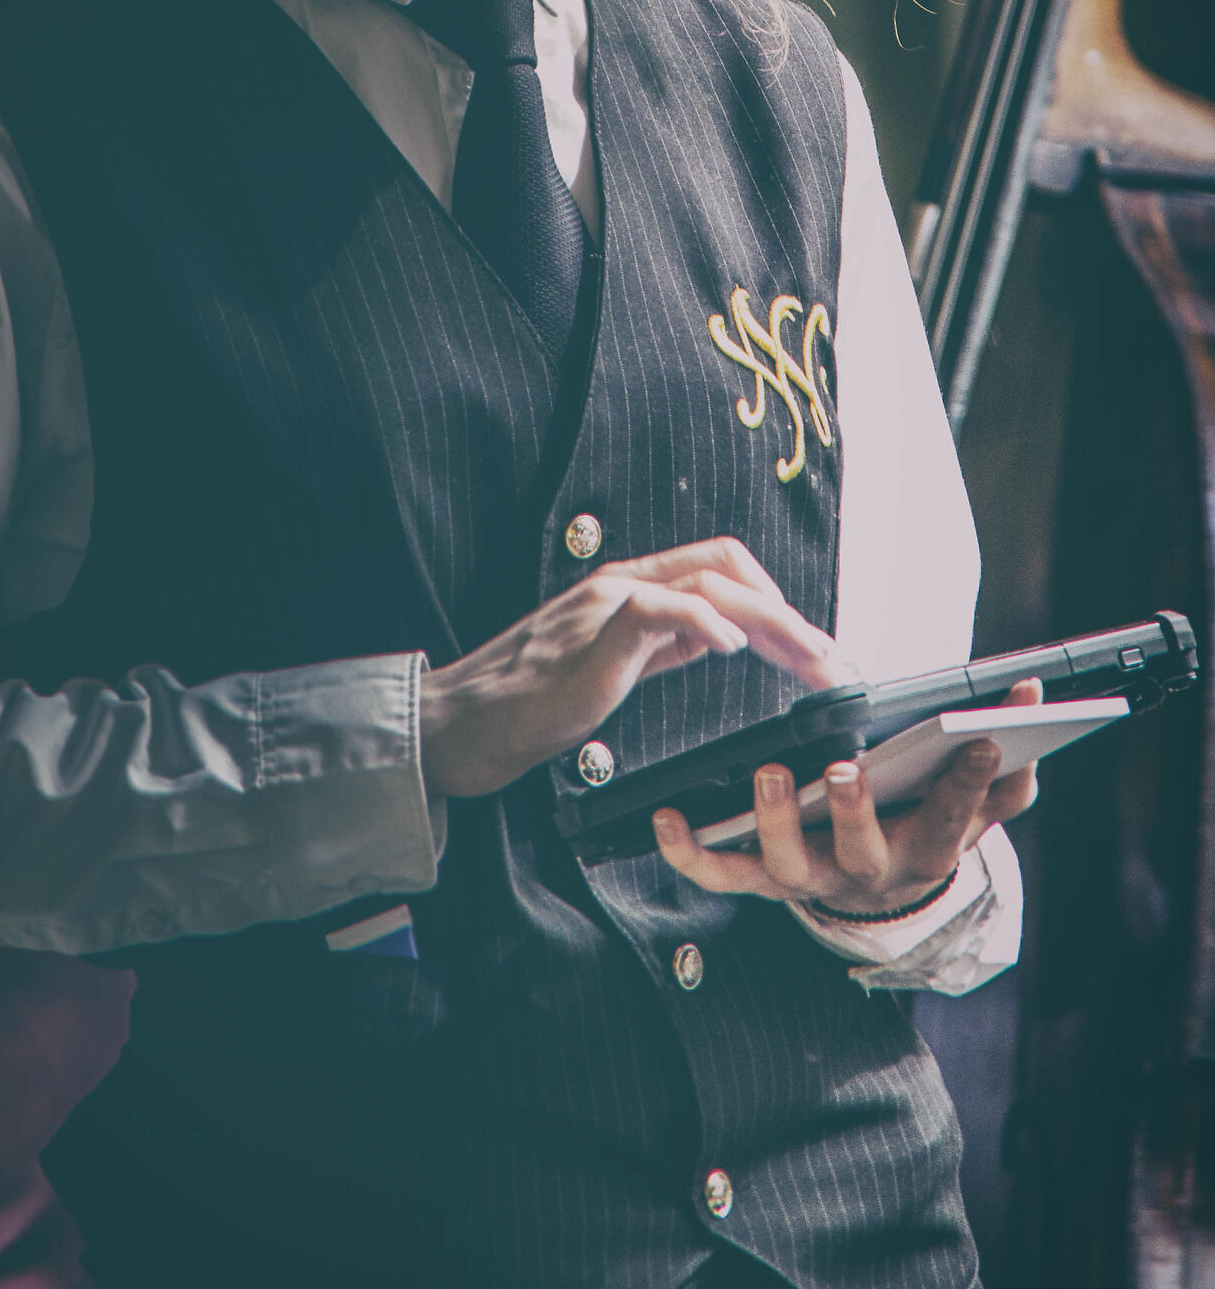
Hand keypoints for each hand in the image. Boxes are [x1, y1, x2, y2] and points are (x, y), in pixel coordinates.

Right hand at [418, 537, 848, 801]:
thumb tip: (715, 634)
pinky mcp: (597, 636)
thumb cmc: (528, 702)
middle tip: (826, 658)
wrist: (463, 723)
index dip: (771, 598)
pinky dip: (710, 621)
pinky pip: (664, 608)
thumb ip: (660, 644)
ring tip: (807, 658)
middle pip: (726, 565)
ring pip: (708, 581)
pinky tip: (736, 647)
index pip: (717, 566)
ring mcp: (608, 604)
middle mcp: (622, 583)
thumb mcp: (611, 664)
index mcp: (628, 589)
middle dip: (787, 610)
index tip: (807, 647)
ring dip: (772, 620)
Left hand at [651, 676, 1042, 914]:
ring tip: (769, 775)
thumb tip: (1033, 699)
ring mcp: (811, 877)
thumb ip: (1005, 761)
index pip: (953, 817)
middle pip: (864, 852)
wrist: (879, 886)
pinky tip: (665, 818)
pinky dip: (690, 853)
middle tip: (848, 771)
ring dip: (777, 822)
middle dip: (857, 812)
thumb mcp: (972, 803)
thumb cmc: (923, 822)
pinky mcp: (762, 877)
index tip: (976, 743)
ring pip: (790, 865)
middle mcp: (867, 870)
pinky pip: (721, 873)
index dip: (968, 784)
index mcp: (927, 848)